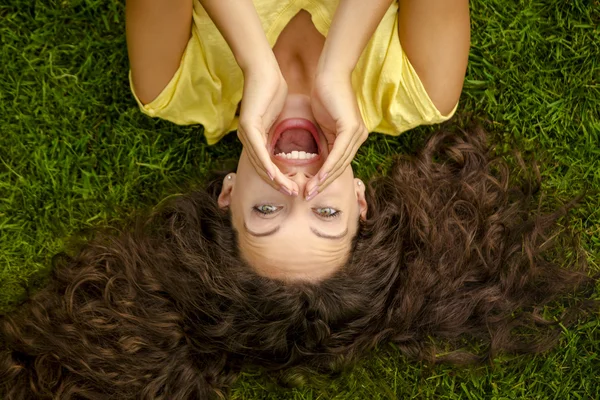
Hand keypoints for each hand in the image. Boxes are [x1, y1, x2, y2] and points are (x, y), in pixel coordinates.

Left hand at [237, 60, 298, 195]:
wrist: (264, 69)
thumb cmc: (275, 90)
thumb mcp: (283, 117)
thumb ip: (286, 133)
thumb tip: (299, 145)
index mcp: (257, 139)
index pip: (268, 166)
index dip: (281, 180)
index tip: (296, 188)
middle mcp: (249, 140)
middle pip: (262, 170)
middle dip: (279, 185)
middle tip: (295, 195)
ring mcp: (246, 134)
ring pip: (260, 164)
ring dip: (275, 179)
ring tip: (289, 190)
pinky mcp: (248, 126)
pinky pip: (257, 150)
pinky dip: (266, 164)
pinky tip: (274, 175)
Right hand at [305, 71, 367, 198]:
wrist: (329, 74)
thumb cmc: (323, 95)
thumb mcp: (322, 124)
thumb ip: (323, 142)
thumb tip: (316, 159)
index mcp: (351, 138)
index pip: (338, 165)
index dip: (324, 180)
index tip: (308, 191)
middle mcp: (358, 138)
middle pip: (340, 169)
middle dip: (322, 185)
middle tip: (307, 196)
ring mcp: (357, 134)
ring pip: (340, 164)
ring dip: (324, 180)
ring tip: (309, 191)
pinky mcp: (351, 129)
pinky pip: (339, 154)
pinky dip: (329, 167)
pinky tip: (319, 177)